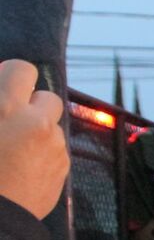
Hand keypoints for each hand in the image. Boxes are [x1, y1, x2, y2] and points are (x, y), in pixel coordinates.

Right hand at [0, 59, 66, 218]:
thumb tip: (3, 97)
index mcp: (4, 107)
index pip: (22, 69)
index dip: (11, 77)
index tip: (2, 89)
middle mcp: (36, 123)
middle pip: (48, 97)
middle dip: (31, 105)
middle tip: (9, 120)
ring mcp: (53, 147)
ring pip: (53, 126)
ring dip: (38, 130)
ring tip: (12, 148)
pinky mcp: (62, 169)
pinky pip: (56, 150)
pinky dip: (42, 152)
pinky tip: (21, 166)